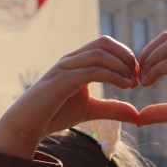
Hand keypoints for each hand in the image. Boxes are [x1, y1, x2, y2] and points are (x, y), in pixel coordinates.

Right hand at [0, 36, 139, 158]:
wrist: (28, 123)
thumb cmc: (55, 113)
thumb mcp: (90, 110)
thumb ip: (113, 109)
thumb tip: (137, 114)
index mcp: (76, 61)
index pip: (105, 44)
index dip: (125, 55)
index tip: (137, 76)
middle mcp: (70, 59)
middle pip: (104, 42)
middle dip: (126, 56)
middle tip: (138, 76)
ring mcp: (65, 68)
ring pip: (99, 54)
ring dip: (121, 65)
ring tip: (132, 82)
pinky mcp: (62, 80)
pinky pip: (92, 71)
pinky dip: (112, 76)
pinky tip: (124, 86)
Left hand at [137, 32, 166, 161]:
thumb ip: (160, 111)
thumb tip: (138, 118)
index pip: (166, 42)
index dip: (148, 54)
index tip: (139, 75)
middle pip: (166, 37)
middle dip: (147, 53)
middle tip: (139, 75)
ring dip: (150, 59)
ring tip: (144, 80)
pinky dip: (157, 69)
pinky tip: (150, 83)